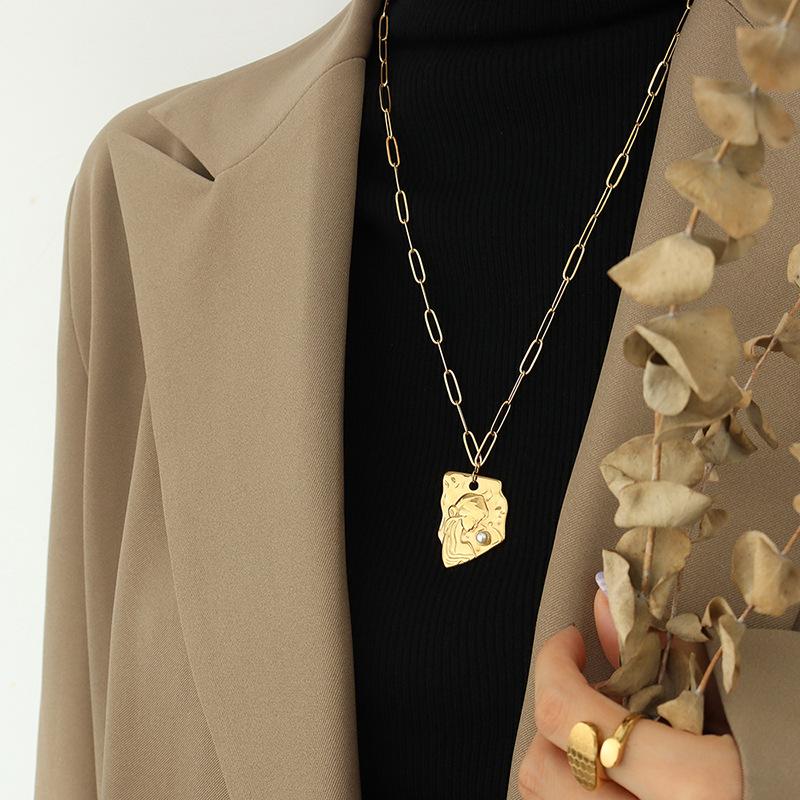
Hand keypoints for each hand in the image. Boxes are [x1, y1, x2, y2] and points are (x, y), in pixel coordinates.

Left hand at [517, 590, 742, 799]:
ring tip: (604, 739)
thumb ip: (665, 655)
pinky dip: (589, 797)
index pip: (568, 718)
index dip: (552, 665)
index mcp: (699, 793)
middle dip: (552, 723)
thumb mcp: (751, 703)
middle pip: (544, 776)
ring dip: (566, 765)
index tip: (568, 644)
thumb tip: (606, 606)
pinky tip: (621, 780)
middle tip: (585, 696)